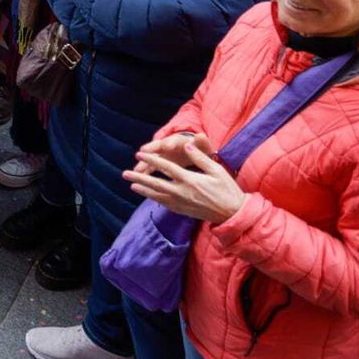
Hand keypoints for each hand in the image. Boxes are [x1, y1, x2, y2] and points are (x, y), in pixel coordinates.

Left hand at [123, 137, 247, 223]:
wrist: (233, 214)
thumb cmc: (227, 189)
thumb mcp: (216, 170)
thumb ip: (200, 158)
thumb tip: (186, 145)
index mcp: (190, 180)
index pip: (166, 167)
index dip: (151, 160)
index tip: (139, 154)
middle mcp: (182, 192)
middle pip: (156, 183)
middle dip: (139, 177)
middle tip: (125, 173)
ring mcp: (181, 203)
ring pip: (157, 196)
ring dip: (143, 190)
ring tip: (131, 185)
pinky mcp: (183, 210)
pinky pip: (165, 204)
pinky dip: (154, 199)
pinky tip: (148, 196)